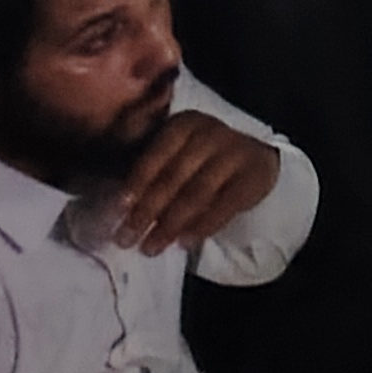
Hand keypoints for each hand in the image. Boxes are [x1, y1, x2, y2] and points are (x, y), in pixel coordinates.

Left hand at [111, 109, 283, 256]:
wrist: (250, 160)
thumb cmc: (198, 162)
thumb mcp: (173, 154)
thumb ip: (147, 171)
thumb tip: (117, 207)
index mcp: (185, 125)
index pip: (157, 154)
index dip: (137, 182)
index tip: (119, 210)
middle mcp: (211, 133)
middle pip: (174, 176)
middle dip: (147, 210)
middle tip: (126, 239)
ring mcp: (235, 152)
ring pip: (197, 192)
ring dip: (170, 224)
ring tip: (150, 248)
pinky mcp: (254, 174)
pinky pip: (225, 205)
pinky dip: (203, 226)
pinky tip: (184, 243)